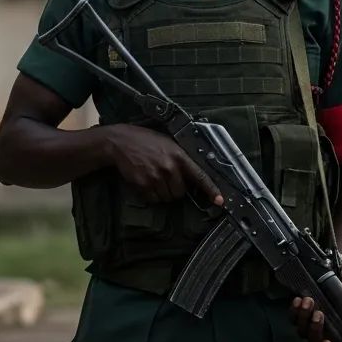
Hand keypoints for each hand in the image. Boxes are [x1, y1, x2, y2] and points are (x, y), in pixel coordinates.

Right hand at [102, 124, 223, 206]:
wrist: (120, 142)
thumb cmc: (145, 141)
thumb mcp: (167, 143)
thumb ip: (180, 158)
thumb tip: (192, 176)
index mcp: (178, 155)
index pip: (199, 176)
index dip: (211, 190)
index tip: (220, 201)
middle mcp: (169, 167)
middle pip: (180, 193)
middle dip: (174, 189)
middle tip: (164, 178)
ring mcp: (156, 177)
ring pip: (167, 198)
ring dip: (162, 193)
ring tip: (153, 178)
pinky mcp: (143, 184)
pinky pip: (153, 199)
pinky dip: (150, 195)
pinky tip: (145, 181)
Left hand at [289, 285, 341, 341]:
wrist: (329, 284)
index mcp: (338, 340)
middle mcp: (321, 337)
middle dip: (315, 330)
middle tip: (319, 314)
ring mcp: (307, 328)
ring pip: (301, 331)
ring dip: (303, 317)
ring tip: (308, 301)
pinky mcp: (296, 318)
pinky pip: (292, 319)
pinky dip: (294, 310)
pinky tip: (298, 299)